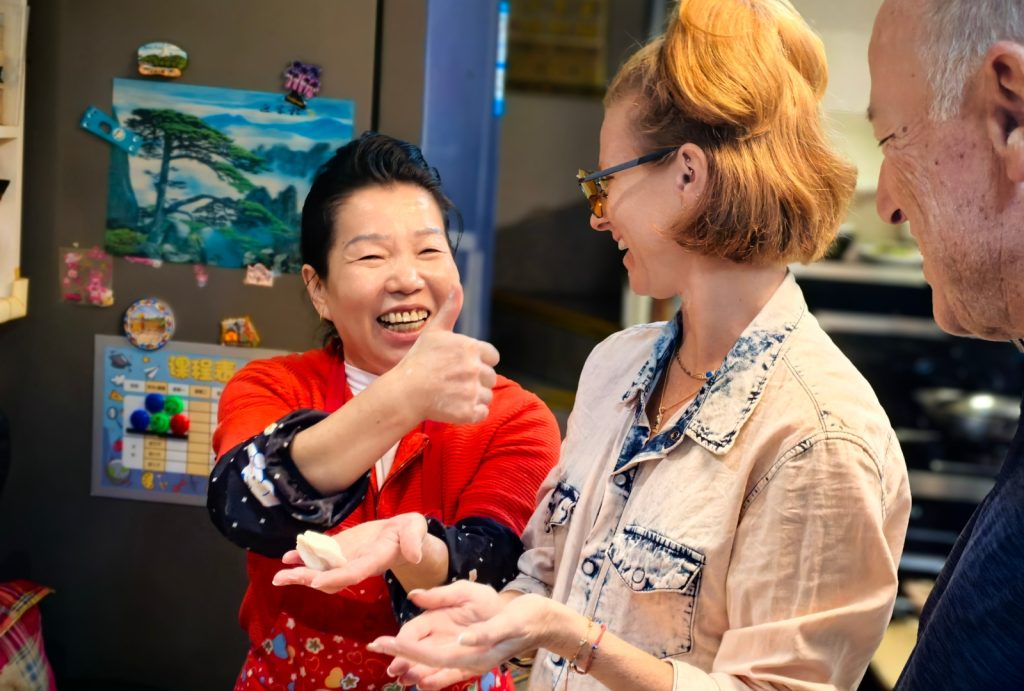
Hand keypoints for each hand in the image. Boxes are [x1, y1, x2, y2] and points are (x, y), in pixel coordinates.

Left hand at [272, 513, 427, 592]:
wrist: (403, 534)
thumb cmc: (411, 532)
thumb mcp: (416, 530)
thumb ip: (414, 541)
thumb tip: (414, 554)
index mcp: (375, 560)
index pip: (354, 572)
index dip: (336, 577)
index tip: (316, 581)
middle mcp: (357, 564)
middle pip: (330, 576)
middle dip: (307, 578)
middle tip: (284, 579)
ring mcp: (347, 559)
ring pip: (321, 570)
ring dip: (299, 573)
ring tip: (280, 575)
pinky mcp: (341, 550)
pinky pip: (320, 557)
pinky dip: (303, 558)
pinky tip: (288, 558)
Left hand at [369, 583, 552, 689]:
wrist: (543, 623)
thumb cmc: (527, 619)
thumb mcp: (509, 621)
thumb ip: (486, 633)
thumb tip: (463, 641)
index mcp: (474, 655)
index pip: (430, 654)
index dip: (405, 649)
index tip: (383, 641)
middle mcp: (469, 662)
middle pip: (426, 661)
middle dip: (401, 656)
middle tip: (376, 646)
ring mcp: (471, 661)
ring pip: (433, 667)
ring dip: (411, 663)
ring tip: (389, 659)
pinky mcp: (474, 656)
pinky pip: (445, 666)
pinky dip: (428, 666)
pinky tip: (417, 666)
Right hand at [391, 287, 499, 424]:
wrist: (404, 393)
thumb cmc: (418, 361)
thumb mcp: (434, 332)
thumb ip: (450, 310)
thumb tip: (457, 285)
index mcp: (471, 348)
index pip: (492, 357)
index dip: (479, 361)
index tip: (460, 366)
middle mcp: (475, 368)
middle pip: (490, 377)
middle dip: (474, 380)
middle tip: (451, 382)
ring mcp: (472, 391)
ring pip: (486, 396)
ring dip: (472, 397)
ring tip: (450, 394)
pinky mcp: (469, 411)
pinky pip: (482, 413)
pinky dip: (470, 413)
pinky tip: (453, 407)